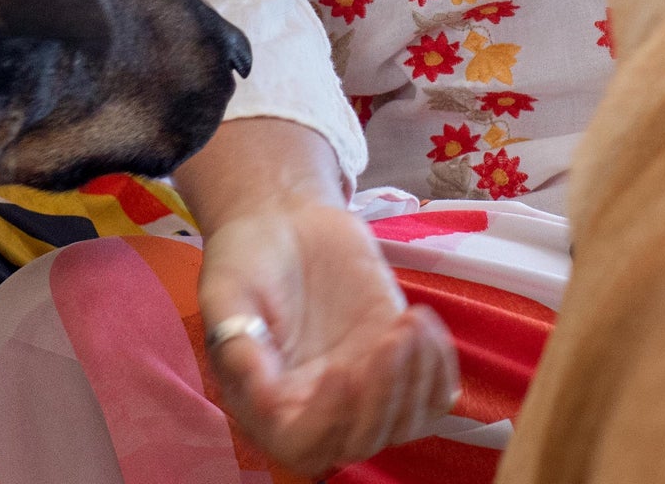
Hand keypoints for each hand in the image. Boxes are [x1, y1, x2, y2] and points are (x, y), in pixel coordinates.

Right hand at [198, 201, 458, 476]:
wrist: (286, 222)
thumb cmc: (247, 257)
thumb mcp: (226, 290)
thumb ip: (234, 339)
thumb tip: (257, 390)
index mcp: (269, 404)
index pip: (303, 443)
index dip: (328, 419)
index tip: (341, 371)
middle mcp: (318, 408)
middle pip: (362, 439)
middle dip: (384, 396)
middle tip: (391, 337)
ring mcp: (363, 387)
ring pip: (403, 424)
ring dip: (417, 382)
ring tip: (411, 323)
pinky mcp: (394, 361)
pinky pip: (431, 395)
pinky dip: (439, 370)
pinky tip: (422, 322)